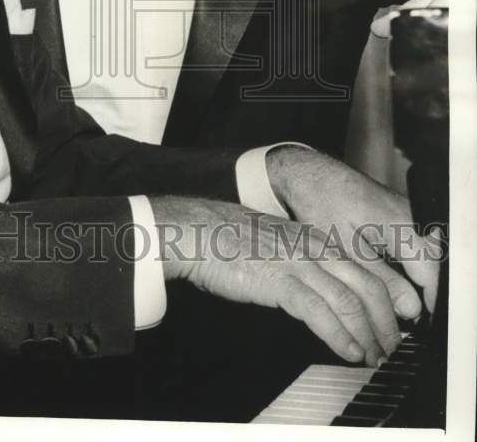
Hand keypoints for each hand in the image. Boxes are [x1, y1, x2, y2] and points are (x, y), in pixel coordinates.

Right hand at [151, 197, 413, 366]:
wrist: (198, 232)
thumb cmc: (228, 239)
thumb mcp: (276, 242)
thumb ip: (301, 260)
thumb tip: (319, 289)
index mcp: (314, 239)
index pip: (364, 271)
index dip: (384, 302)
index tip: (390, 324)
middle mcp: (313, 249)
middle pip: (367, 287)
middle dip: (385, 323)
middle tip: (390, 347)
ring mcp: (298, 263)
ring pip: (350, 302)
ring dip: (367, 334)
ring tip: (372, 356)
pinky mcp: (280, 281)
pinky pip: (321, 312)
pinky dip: (340, 336)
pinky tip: (347, 350)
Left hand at [266, 147, 441, 316]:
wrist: (308, 173)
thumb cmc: (320, 203)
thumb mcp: (344, 248)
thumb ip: (380, 279)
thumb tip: (412, 309)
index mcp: (401, 225)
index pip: (432, 274)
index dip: (426, 304)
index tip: (411, 325)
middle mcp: (411, 217)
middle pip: (429, 268)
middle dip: (416, 295)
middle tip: (390, 315)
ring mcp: (407, 214)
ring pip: (420, 259)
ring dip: (407, 281)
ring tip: (380, 295)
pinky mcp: (399, 216)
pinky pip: (411, 247)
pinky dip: (400, 265)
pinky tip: (378, 274)